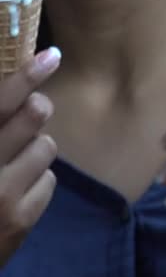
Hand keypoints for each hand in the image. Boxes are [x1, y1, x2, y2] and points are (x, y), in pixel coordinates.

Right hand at [0, 47, 61, 267]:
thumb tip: (16, 99)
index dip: (24, 77)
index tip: (50, 56)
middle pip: (32, 117)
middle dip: (37, 108)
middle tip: (35, 109)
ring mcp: (4, 196)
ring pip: (47, 147)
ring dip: (34, 149)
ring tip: (13, 162)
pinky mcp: (23, 220)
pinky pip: (50, 180)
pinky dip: (37, 180)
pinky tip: (17, 190)